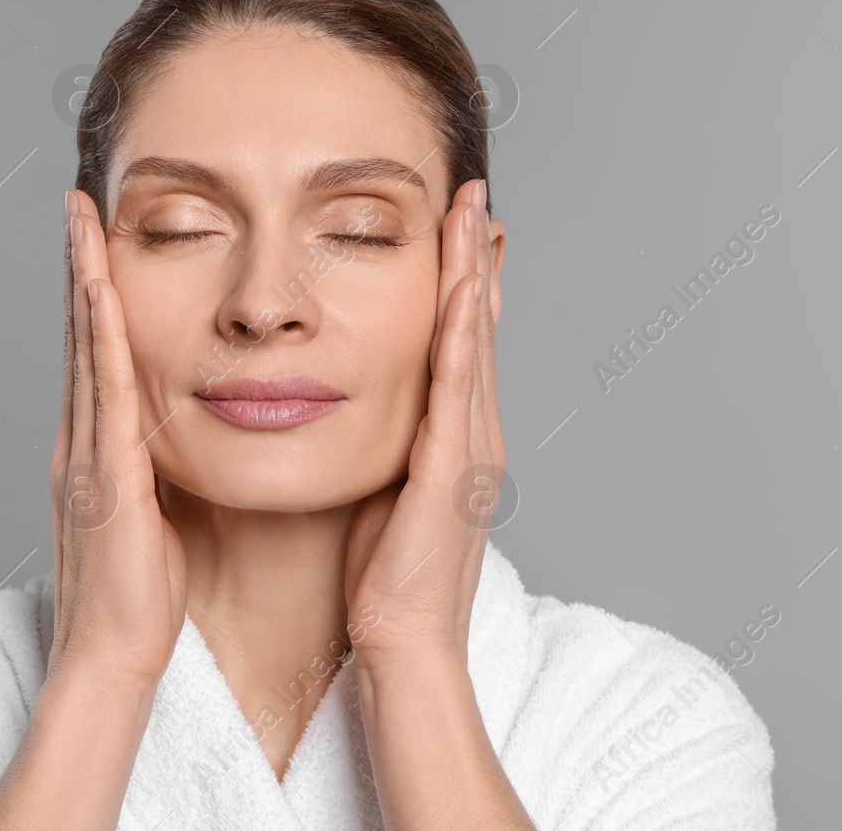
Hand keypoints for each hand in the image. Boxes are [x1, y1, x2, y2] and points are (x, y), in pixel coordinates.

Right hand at [47, 189, 187, 691]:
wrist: (113, 658)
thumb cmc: (140, 599)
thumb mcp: (150, 518)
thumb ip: (151, 473)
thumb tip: (170, 441)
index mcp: (94, 452)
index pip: (93, 356)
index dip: (90, 294)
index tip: (96, 241)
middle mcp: (80, 442)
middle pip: (78, 337)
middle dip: (77, 268)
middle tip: (77, 204)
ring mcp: (85, 456)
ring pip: (84, 350)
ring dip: (82, 281)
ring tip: (80, 221)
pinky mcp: (105, 476)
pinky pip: (104, 393)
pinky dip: (100, 337)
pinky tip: (101, 291)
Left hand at [343, 178, 504, 671]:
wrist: (402, 643)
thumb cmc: (383, 579)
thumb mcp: (387, 492)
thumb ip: (390, 445)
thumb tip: (366, 407)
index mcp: (456, 440)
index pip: (460, 343)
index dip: (461, 282)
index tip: (455, 227)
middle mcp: (474, 436)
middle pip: (476, 329)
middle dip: (474, 260)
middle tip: (473, 197)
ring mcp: (471, 451)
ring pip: (472, 345)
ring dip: (472, 276)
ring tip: (470, 217)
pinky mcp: (453, 471)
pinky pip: (457, 388)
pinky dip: (461, 333)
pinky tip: (460, 289)